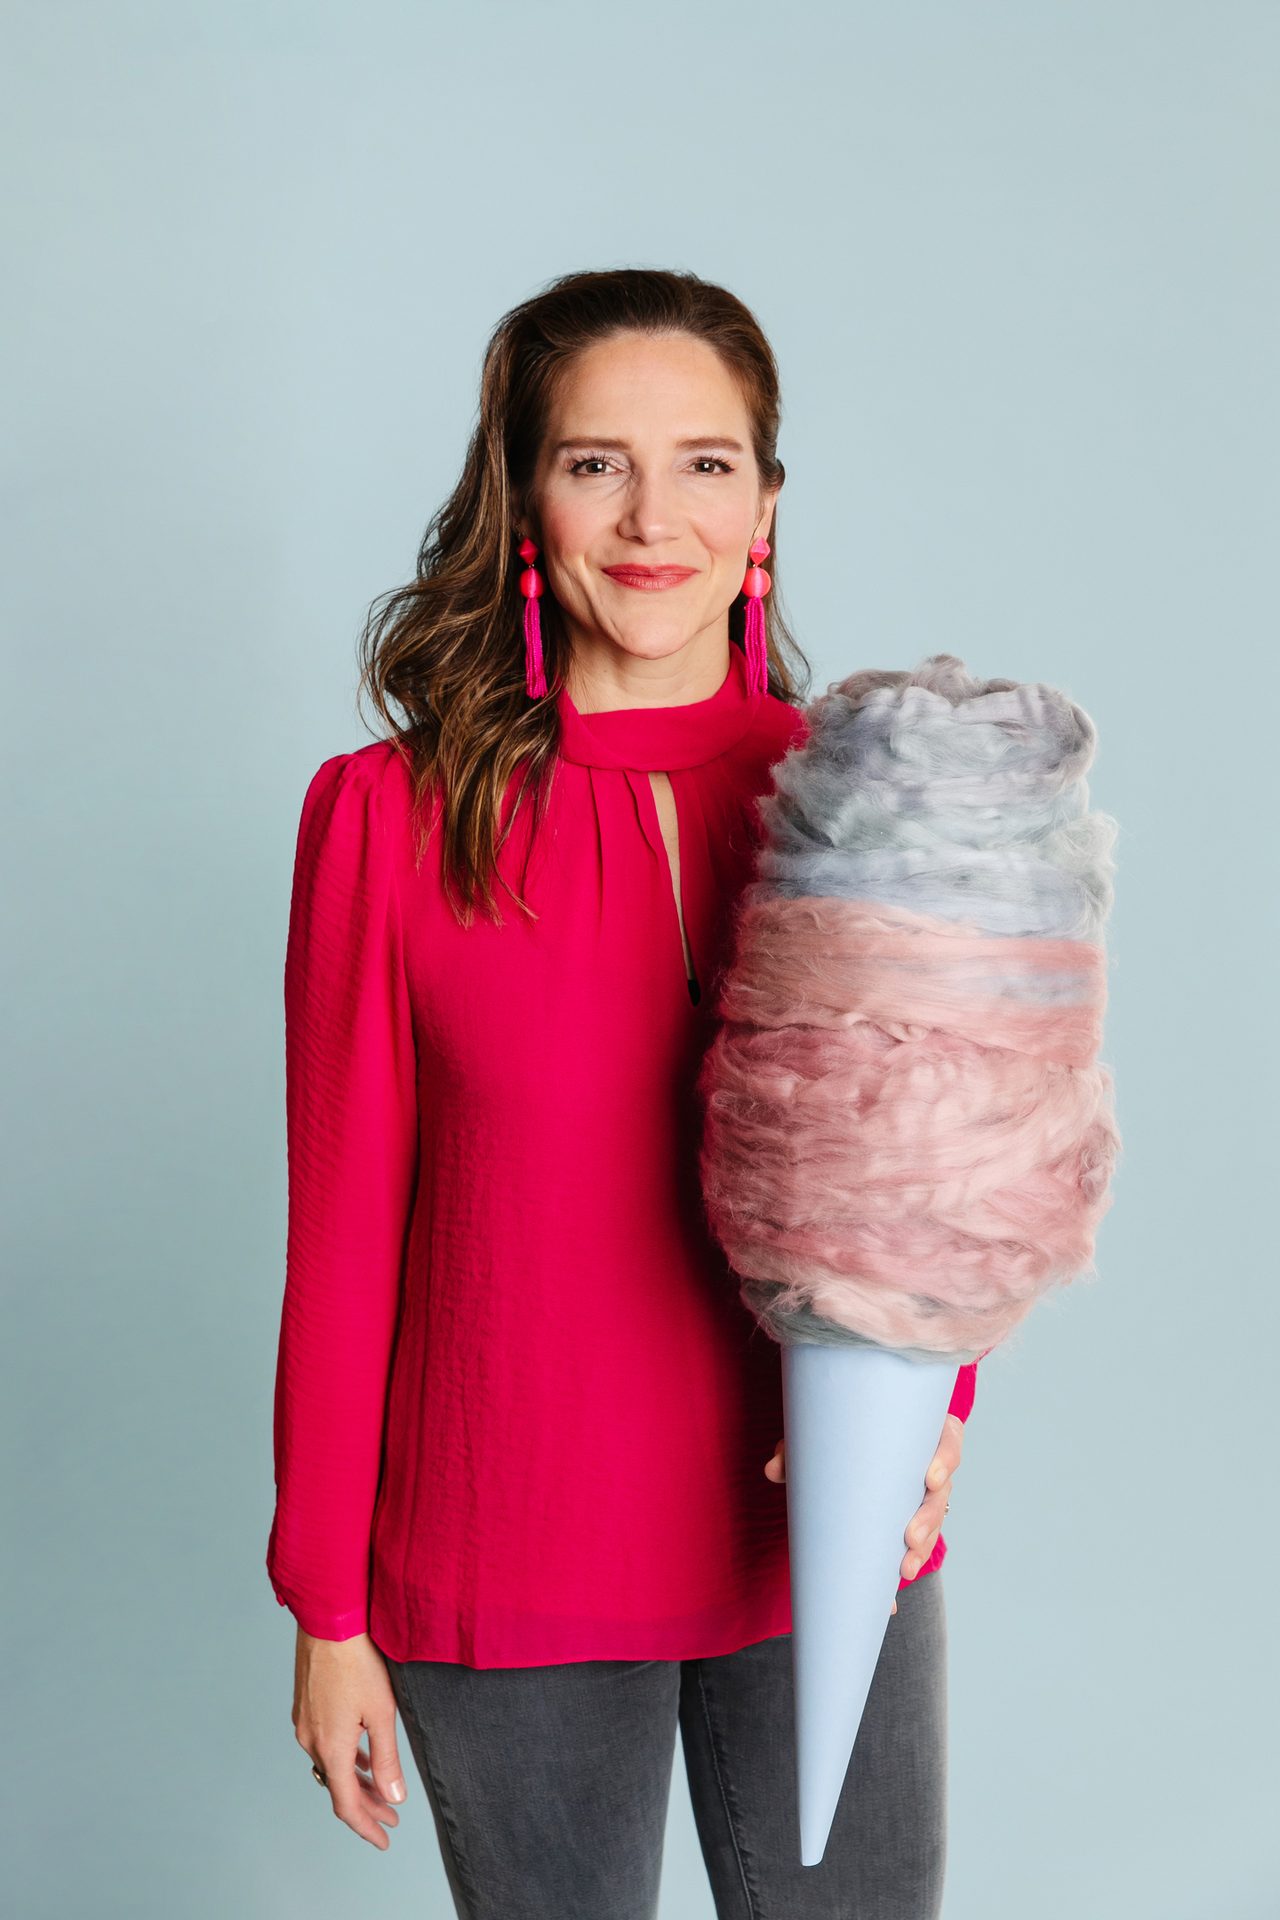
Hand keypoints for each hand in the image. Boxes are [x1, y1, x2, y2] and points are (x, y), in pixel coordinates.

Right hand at [291, 1628, 407, 1847]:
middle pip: (338, 1787)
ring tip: (381, 1790)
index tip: (384, 1840)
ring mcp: (305, 1723)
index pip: (346, 1804)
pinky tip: (361, 1754)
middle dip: (366, 1805)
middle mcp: (311, 1741)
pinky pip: (325, 1745)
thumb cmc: (358, 1661)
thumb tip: (394, 1796)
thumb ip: (387, 1758)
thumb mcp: (381, 1712)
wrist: (328, 1620)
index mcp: (330, 1748)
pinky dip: (345, 1758)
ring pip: (331, 1765)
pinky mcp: (305, 1707)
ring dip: (356, 1780)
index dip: (366, 1826)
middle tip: (392, 1816)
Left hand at [764, 1411, 963, 1616]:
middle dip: (929, 1517)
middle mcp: (926, 1461)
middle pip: (942, 1489)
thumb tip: (774, 1469)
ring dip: (922, 1545)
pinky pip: (917, 1540)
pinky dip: (906, 1561)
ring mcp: (921, 1492)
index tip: (931, 1478)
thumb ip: (797, 1446)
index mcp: (918, 1429)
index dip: (946, 1457)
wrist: (844, 1444)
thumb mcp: (820, 1434)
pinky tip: (896, 1586)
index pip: (947, 1438)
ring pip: (934, 1519)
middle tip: (910, 1537)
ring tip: (904, 1567)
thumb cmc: (841, 1431)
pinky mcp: (910, 1516)